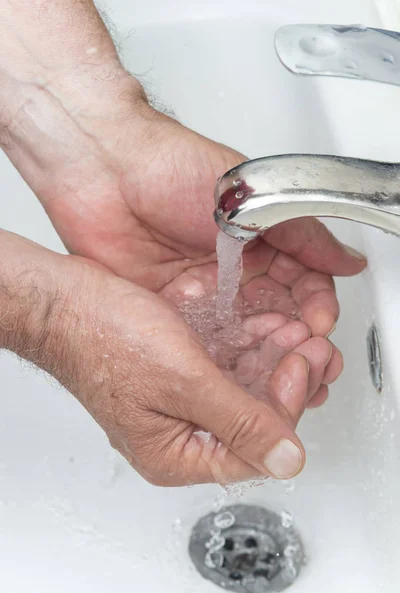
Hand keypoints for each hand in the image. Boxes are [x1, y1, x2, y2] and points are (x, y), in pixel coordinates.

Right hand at [0, 230, 337, 484]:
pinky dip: (248, 351)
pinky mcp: (176, 375)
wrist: (66, 301)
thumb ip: (240, 424)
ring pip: (242, 391)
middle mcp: (179, 436)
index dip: (286, 408)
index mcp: (176, 456)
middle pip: (252, 421)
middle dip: (286, 381)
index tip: (300, 364)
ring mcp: (177, 403)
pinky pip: (224, 370)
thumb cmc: (104, 339)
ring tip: (296, 333)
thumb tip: (288, 461)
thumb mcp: (184, 384)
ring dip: (272, 361)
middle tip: (310, 347)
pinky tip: (267, 330)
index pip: (254, 449)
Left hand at [20, 99, 362, 407]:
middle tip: (299, 359)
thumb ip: (302, 235)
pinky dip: (216, 357)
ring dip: (257, 355)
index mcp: (257, 241)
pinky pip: (199, 340)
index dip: (314, 307)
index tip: (319, 327)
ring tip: (270, 373)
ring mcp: (200, 291)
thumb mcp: (253, 199)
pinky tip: (228, 371)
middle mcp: (231, 270)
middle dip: (290, 339)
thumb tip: (348, 262)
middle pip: (272, 315)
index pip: (300, 284)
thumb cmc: (172, 167)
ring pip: (239, 334)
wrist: (103, 168)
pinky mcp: (169, 307)